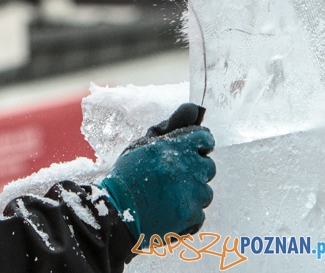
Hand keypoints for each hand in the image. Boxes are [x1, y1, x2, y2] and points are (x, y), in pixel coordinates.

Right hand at [99, 104, 215, 245]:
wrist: (116, 211)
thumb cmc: (128, 175)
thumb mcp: (143, 145)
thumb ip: (170, 127)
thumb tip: (194, 109)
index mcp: (176, 147)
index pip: (205, 137)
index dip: (198, 143)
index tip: (189, 150)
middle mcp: (188, 168)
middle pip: (208, 165)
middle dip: (193, 169)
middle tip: (171, 176)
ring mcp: (192, 194)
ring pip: (205, 190)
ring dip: (191, 192)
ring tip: (168, 195)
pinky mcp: (193, 216)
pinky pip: (200, 212)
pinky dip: (187, 212)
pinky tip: (169, 210)